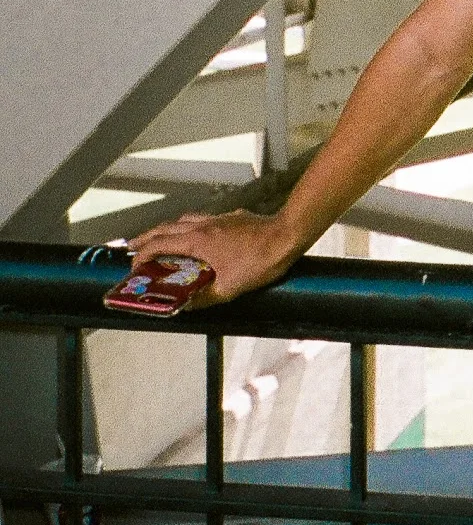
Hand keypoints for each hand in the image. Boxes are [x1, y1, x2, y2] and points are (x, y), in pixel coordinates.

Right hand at [125, 209, 298, 308]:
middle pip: (166, 228)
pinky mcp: (232, 217)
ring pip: (184, 220)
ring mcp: (218, 218)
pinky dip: (190, 227)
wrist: (288, 234)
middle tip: (133, 248)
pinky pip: (203, 219)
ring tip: (160, 240)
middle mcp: (203, 225)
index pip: (159, 244)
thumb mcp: (230, 288)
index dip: (142, 255)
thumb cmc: (260, 260)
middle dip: (147, 238)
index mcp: (198, 241)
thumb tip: (186, 307)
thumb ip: (204, 298)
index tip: (133, 267)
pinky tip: (197, 236)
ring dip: (167, 230)